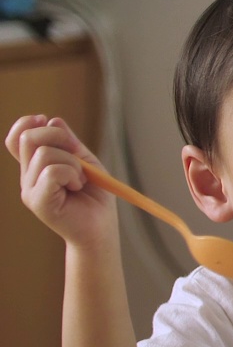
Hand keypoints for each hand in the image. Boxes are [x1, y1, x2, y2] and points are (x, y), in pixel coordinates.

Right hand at [6, 115, 115, 245]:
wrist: (102, 227)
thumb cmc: (95, 195)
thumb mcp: (85, 161)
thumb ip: (68, 142)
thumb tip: (52, 119)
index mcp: (35, 166)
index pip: (16, 138)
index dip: (27, 123)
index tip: (48, 122)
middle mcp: (27, 177)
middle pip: (28, 138)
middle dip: (59, 137)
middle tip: (78, 156)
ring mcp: (29, 189)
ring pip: (44, 154)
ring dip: (72, 162)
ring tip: (80, 179)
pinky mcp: (37, 201)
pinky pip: (51, 172)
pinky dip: (71, 174)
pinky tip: (77, 186)